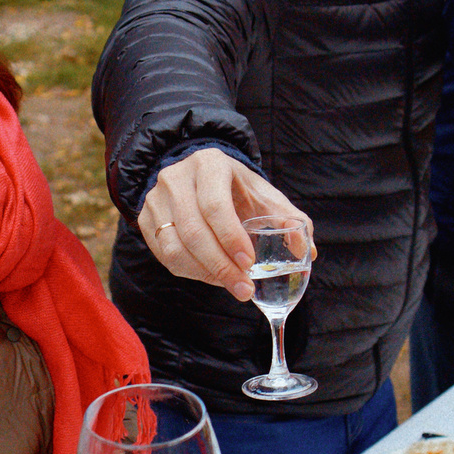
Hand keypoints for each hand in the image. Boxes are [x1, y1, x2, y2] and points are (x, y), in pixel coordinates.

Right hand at [137, 148, 309, 301]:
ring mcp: (156, 199)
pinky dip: (191, 272)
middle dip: (221, 266)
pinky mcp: (146, 219)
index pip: (214, 205)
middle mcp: (176, 178)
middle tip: (244, 289)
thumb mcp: (263, 194)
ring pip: (175, 247)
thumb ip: (288, 218)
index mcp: (208, 165)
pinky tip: (212, 276)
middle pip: (193, 231)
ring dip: (205, 274)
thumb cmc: (236, 188)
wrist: (198, 175)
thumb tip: (307, 248)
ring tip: (232, 286)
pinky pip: (165, 255)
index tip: (249, 263)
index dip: (231, 238)